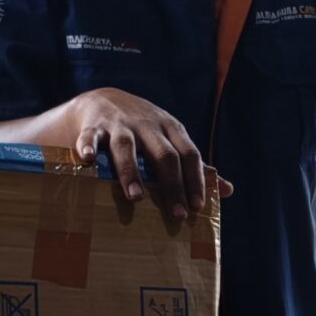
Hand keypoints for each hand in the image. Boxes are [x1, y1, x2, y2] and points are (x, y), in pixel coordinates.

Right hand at [66, 88, 234, 218]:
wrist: (105, 101)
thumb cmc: (145, 130)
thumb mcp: (172, 141)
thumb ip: (196, 166)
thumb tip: (228, 190)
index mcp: (171, 129)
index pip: (189, 154)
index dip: (195, 181)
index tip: (198, 207)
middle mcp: (148, 125)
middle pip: (164, 155)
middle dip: (172, 185)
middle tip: (176, 214)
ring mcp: (120, 123)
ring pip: (127, 147)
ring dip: (131, 172)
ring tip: (136, 198)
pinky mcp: (94, 124)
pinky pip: (91, 136)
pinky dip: (87, 146)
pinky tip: (86, 160)